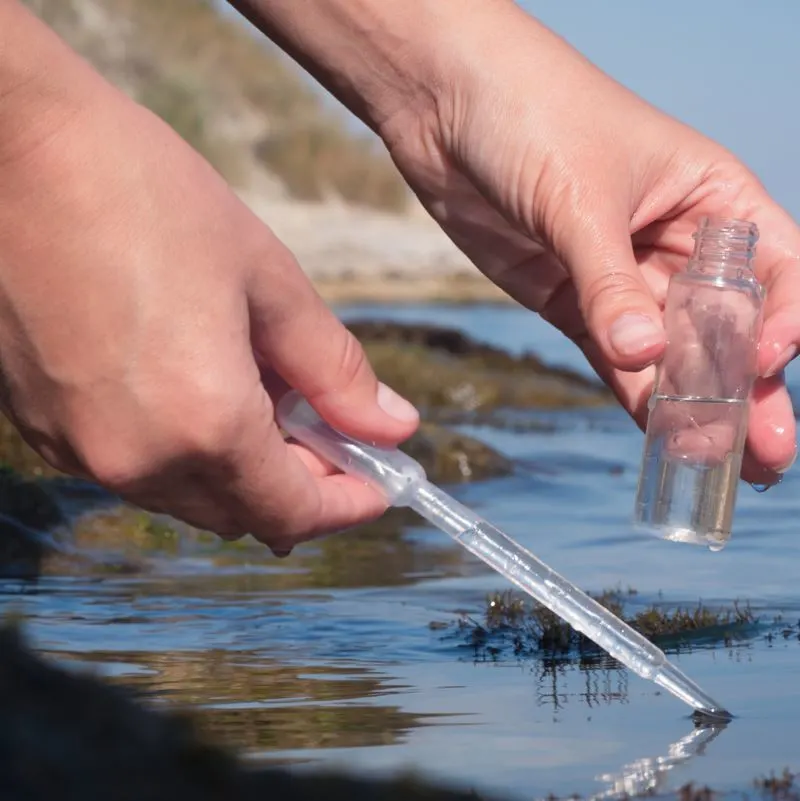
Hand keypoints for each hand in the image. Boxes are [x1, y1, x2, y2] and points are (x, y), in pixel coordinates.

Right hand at [0, 5, 418, 552]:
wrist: (14, 148)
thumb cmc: (151, 199)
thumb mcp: (270, 283)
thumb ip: (337, 372)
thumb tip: (394, 427)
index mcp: (203, 425)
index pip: (292, 512)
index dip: (347, 505)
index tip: (381, 484)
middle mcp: (137, 459)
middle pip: (242, 514)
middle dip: (301, 485)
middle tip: (336, 432)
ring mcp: (80, 450)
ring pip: (190, 496)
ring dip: (244, 470)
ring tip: (274, 402)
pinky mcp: (43, 428)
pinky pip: (139, 468)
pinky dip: (188, 453)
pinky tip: (204, 393)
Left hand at [374, 2, 796, 484]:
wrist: (447, 104)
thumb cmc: (531, 113)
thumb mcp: (579, 197)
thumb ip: (610, 282)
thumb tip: (643, 356)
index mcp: (710, 197)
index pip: (773, 270)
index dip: (780, 323)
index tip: (763, 364)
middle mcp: (675, 242)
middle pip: (725, 326)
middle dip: (744, 388)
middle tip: (766, 454)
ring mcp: (622, 277)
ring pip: (668, 354)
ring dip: (691, 407)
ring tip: (715, 463)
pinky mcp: (572, 300)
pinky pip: (612, 359)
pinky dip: (633, 395)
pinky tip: (659, 435)